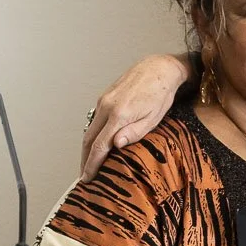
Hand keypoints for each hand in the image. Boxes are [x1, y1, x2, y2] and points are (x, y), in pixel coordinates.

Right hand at [80, 53, 189, 179]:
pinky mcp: (105, 97)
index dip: (91, 164)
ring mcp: (103, 100)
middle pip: (88, 139)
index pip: (99, 146)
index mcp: (119, 114)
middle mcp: (106, 106)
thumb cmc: (161, 94)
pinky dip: (93, 135)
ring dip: (87, 148)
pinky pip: (94, 120)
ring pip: (89, 129)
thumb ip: (134, 133)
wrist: (158, 68)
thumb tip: (115, 145)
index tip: (87, 177)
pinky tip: (97, 144)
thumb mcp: (153, 118)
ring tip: (89, 164)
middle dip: (85, 160)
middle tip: (85, 176)